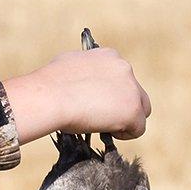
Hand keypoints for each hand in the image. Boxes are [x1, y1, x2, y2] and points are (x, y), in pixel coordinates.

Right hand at [3, 47, 151, 144]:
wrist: (50, 97)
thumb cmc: (50, 85)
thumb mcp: (68, 66)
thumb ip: (82, 71)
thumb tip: (77, 81)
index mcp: (109, 56)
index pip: (119, 76)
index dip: (109, 92)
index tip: (95, 101)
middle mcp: (124, 68)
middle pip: (135, 92)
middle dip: (121, 105)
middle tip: (101, 117)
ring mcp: (131, 89)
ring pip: (140, 110)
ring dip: (125, 119)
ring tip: (104, 126)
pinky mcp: (133, 110)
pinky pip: (138, 128)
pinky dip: (125, 133)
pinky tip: (108, 133)